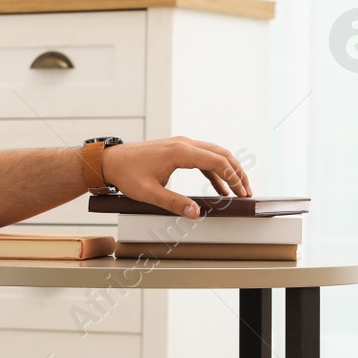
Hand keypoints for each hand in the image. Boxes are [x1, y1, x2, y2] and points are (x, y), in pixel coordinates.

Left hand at [101, 136, 251, 218]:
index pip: (217, 161)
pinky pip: (202, 158)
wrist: (110, 161)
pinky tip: (219, 187)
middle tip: (247, 192)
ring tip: (238, 191)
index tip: (243, 192)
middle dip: (237, 173)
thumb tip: (196, 213)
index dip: (233, 177)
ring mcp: (181, 145)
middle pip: (221, 154)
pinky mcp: (177, 149)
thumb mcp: (149, 193)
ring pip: (213, 154)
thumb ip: (174, 203)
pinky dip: (213, 171)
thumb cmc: (126, 174)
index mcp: (180, 151)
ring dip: (227, 171)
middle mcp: (184, 143)